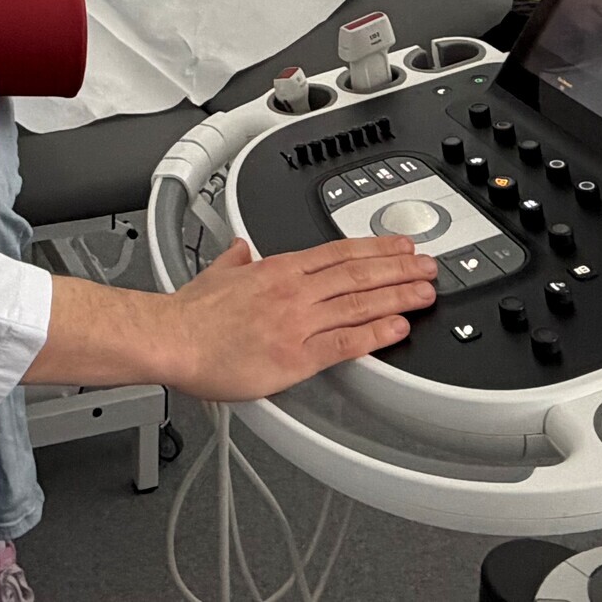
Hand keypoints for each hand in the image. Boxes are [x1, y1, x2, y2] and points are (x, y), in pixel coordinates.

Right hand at [165, 236, 434, 401]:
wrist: (172, 339)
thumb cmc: (189, 314)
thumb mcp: (215, 272)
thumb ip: (234, 260)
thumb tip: (239, 249)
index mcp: (277, 268)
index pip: (338, 252)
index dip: (376, 247)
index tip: (400, 245)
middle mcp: (294, 290)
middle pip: (358, 273)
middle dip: (399, 268)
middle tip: (429, 266)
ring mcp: (298, 322)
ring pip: (359, 303)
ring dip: (398, 296)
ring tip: (426, 293)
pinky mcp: (296, 356)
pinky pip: (345, 343)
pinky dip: (375, 334)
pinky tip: (398, 328)